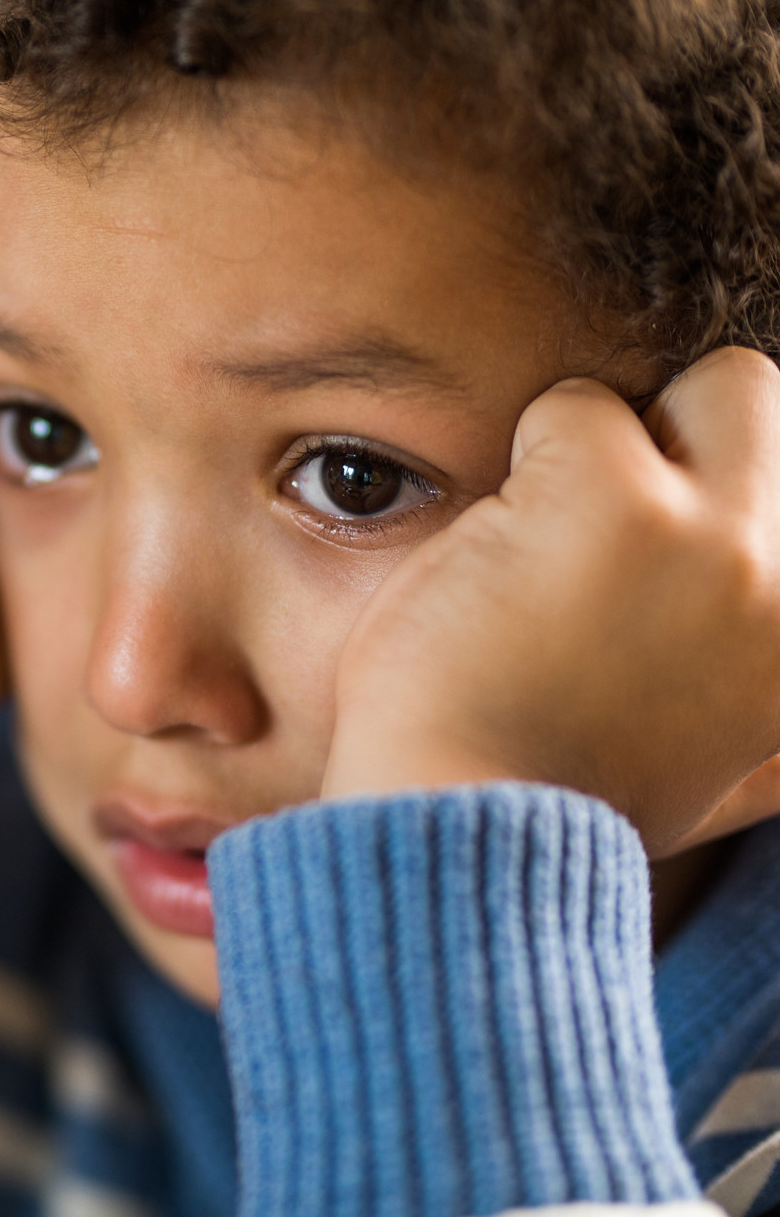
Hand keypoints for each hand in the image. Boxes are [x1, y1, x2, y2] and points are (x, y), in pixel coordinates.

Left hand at [321, 347, 779, 853]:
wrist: (466, 831)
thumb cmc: (561, 800)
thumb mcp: (725, 775)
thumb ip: (775, 724)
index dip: (714, 486)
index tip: (640, 549)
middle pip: (758, 396)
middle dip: (675, 429)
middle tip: (593, 524)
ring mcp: (712, 534)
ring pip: (688, 386)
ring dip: (594, 450)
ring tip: (542, 560)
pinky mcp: (609, 496)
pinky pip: (570, 408)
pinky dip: (519, 464)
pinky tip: (496, 560)